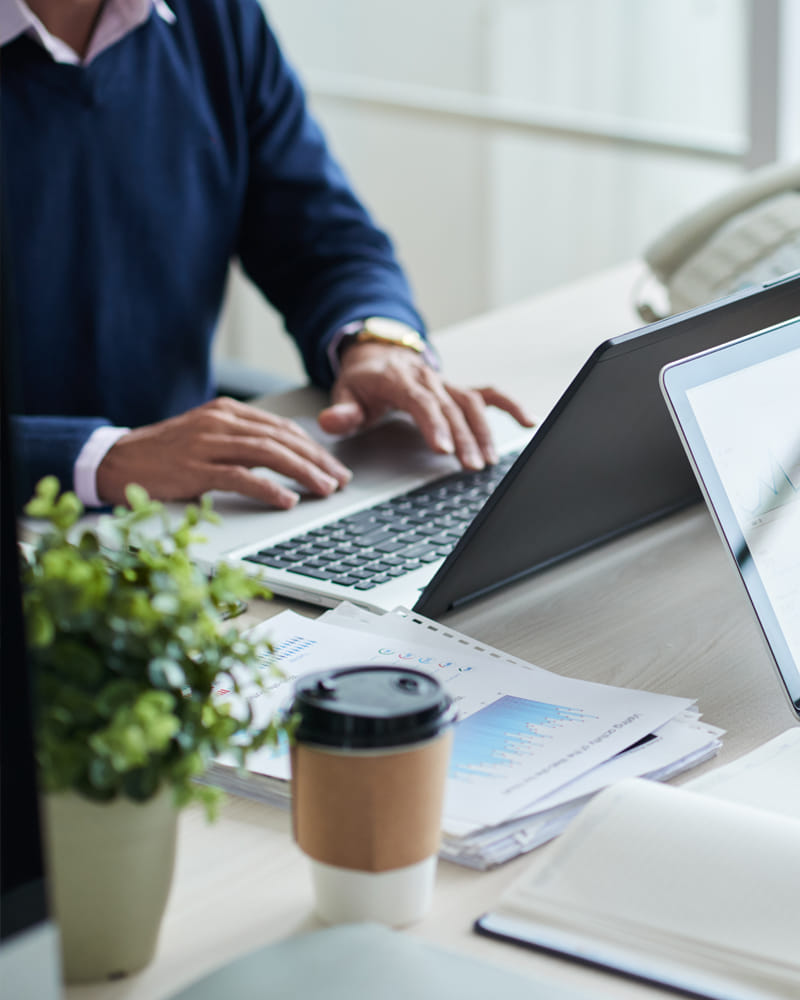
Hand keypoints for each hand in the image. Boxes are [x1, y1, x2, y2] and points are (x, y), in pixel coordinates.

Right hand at [96, 397, 351, 507]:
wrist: (116, 461)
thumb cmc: (164, 455)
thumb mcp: (207, 437)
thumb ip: (243, 441)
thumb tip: (287, 455)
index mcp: (227, 412)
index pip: (282, 428)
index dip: (314, 448)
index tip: (335, 466)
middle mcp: (220, 423)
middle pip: (282, 439)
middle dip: (317, 460)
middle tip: (340, 479)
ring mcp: (207, 444)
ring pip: (268, 454)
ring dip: (302, 472)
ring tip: (324, 489)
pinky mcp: (194, 469)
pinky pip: (240, 477)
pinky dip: (268, 488)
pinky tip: (287, 499)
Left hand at [317, 342, 535, 468]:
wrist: (378, 354)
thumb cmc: (363, 381)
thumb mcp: (345, 393)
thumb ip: (341, 411)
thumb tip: (332, 421)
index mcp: (398, 378)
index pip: (420, 401)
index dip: (434, 424)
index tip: (444, 448)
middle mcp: (427, 378)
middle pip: (451, 407)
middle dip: (463, 438)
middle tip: (470, 467)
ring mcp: (446, 383)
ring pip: (472, 404)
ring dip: (484, 432)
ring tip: (488, 461)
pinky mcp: (459, 388)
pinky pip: (489, 394)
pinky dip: (510, 406)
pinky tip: (527, 422)